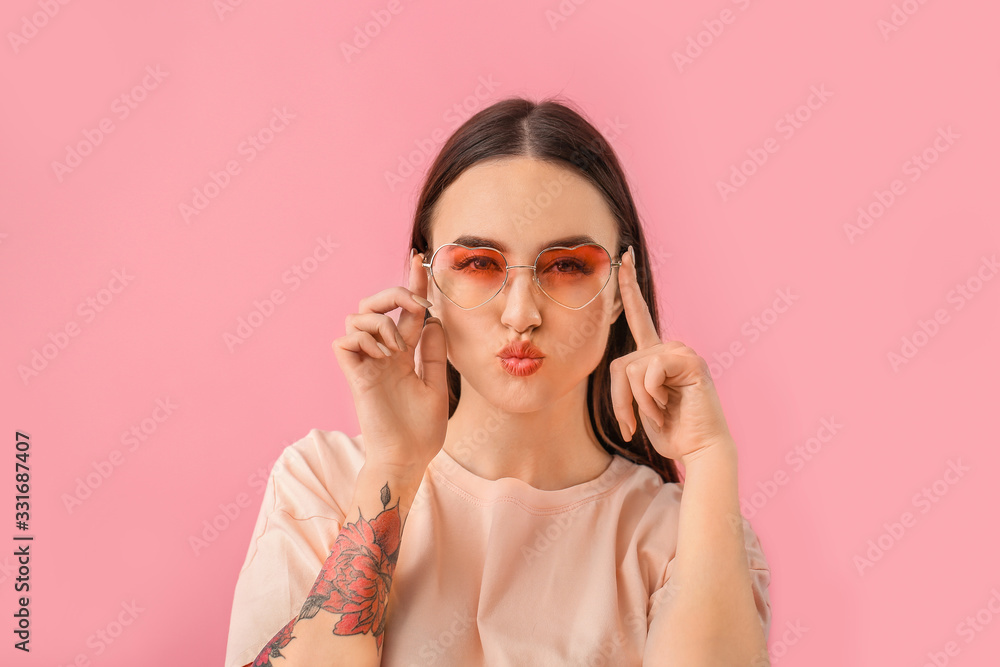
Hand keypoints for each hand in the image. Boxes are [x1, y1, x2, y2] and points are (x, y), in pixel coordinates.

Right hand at [331, 250, 449, 475]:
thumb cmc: (422, 430)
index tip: (420, 259)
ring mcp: (367, 363)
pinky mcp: (354, 375)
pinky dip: (364, 339)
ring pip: (357, 316)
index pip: (405, 311)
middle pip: (375, 303)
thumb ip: (434, 352)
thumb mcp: (437, 384)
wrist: (409, 459)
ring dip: (382, 322)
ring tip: (398, 348)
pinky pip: (346, 340)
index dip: (411, 284)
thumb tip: (435, 319)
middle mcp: (382, 353)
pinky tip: (383, 356)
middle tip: (417, 305)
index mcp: (403, 354)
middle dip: (395, 292)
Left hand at [609, 246, 733, 466]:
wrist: (699, 450)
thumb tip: (623, 368)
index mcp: (656, 355)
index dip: (628, 286)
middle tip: (630, 426)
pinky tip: (668, 407)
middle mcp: (668, 348)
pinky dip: (652, 398)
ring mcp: (681, 352)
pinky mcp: (689, 360)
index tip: (624, 255)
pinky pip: (649, 372)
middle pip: (621, 364)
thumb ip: (630, 380)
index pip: (638, 315)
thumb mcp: (640, 403)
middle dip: (620, 401)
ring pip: (633, 370)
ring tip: (659, 415)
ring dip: (638, 403)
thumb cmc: (672, 430)